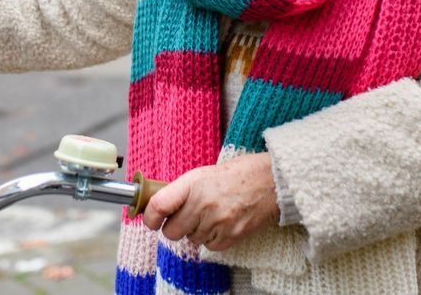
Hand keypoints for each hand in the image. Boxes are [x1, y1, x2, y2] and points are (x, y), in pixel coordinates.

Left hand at [141, 153, 279, 251]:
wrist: (271, 180)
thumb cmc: (238, 173)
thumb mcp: (204, 173)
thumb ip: (183, 190)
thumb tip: (162, 207)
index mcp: (193, 184)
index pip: (159, 206)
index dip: (149, 217)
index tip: (150, 220)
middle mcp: (203, 204)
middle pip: (172, 232)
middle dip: (175, 227)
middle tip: (185, 217)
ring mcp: (218, 222)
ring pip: (192, 240)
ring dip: (196, 232)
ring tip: (211, 214)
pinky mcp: (231, 236)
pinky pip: (210, 247)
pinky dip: (212, 239)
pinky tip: (222, 223)